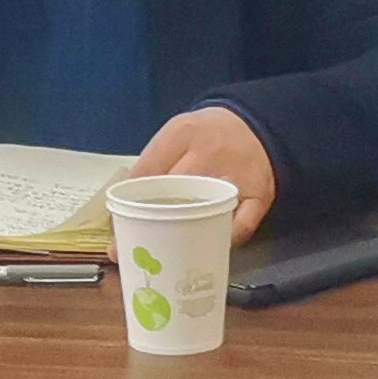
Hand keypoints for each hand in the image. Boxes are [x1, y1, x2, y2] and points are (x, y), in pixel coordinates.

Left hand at [118, 107, 276, 251]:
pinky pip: (241, 225)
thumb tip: (122, 204)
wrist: (255, 123)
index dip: (127, 206)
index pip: (147, 172)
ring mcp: (237, 173)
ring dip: (187, 234)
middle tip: (138, 250)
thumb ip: (152, 164)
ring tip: (169, 255)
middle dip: (151, 223)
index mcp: (182, 134)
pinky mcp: (261, 193)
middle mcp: (209, 151)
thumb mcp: (175, 136)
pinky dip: (225, 239)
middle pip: (173, 191)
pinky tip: (210, 245)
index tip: (117, 234)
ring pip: (207, 209)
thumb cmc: (205, 136)